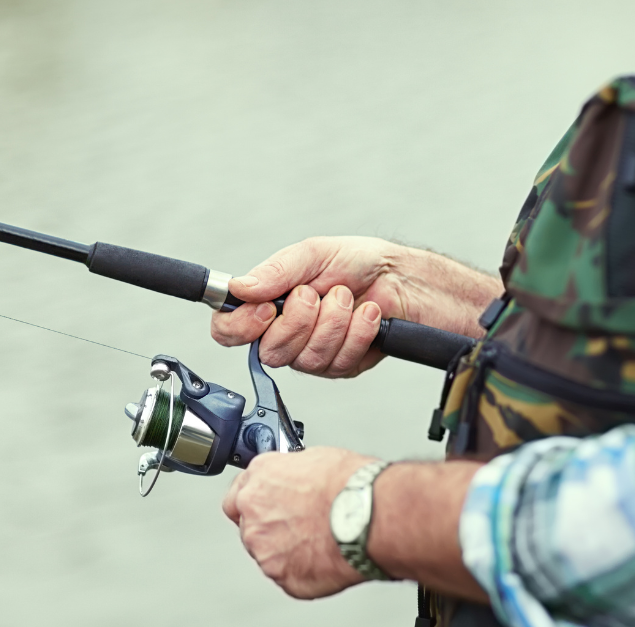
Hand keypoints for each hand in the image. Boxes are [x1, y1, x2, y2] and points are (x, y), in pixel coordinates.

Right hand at [210, 236, 502, 377]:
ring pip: (306, 359)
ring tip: (348, 298)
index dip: (240, 327)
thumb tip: (239, 287)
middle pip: (269, 351)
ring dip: (333, 323)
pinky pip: (339, 362)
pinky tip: (367, 315)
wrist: (406, 278)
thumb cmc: (359, 262)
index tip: (266, 310)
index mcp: (268, 303)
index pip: (229, 329)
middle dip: (299, 321)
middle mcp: (285, 332)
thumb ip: (276, 272)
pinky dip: (356, 333)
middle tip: (317, 294)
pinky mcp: (341, 365)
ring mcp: (312, 352)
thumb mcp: (313, 254)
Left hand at [221, 446, 374, 598]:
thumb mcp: (316, 459)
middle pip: (251, 527)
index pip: (237, 496)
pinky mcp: (283, 578)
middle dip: (273, 528)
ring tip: (322, 542)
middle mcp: (253, 514)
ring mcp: (265, 550)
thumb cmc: (351, 485)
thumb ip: (292, 475)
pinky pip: (289, 576)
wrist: (368, 516)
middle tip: (304, 526)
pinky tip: (327, 558)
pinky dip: (305, 571)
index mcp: (258, 479)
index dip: (257, 503)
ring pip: (269, 554)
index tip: (270, 507)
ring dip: (288, 551)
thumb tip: (297, 482)